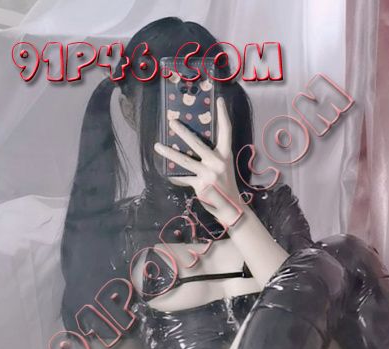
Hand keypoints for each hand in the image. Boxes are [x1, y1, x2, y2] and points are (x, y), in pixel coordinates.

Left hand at [154, 97, 244, 229]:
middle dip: (183, 132)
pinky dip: (174, 176)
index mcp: (225, 155)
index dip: (223, 115)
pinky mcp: (200, 185)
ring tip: (157, 146)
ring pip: (185, 161)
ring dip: (169, 153)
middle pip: (197, 143)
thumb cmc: (225, 186)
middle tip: (172, 122)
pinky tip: (166, 172)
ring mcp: (208, 175)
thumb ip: (211, 157)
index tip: (218, 100)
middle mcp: (217, 163)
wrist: (231, 209)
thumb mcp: (223, 168)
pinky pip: (183, 178)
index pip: (226, 131)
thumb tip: (190, 146)